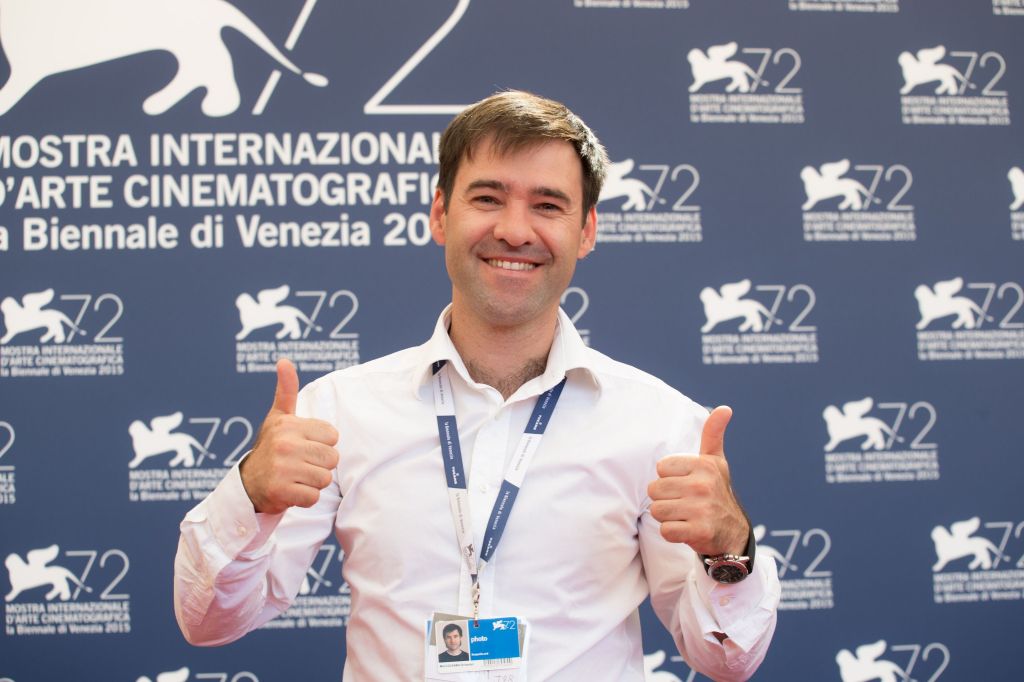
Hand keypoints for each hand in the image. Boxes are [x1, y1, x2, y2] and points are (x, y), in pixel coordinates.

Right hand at [239, 358, 339, 513]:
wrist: (248, 484)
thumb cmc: (271, 447)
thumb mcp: (278, 417)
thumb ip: (286, 390)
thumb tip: (284, 360)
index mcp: (289, 425)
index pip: (333, 436)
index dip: (322, 444)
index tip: (304, 446)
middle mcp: (285, 444)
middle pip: (332, 458)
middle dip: (320, 465)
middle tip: (300, 464)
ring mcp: (282, 469)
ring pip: (324, 478)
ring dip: (313, 482)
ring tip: (296, 477)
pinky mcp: (281, 492)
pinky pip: (314, 497)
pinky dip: (305, 498)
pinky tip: (291, 490)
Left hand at [647, 406, 749, 555]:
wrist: (733, 533)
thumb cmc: (716, 492)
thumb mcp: (715, 462)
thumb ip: (713, 434)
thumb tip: (724, 408)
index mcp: (704, 464)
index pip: (661, 468)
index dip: (669, 479)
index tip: (686, 484)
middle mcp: (704, 485)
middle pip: (654, 490)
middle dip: (665, 499)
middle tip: (685, 503)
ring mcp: (702, 509)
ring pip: (657, 510)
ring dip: (668, 517)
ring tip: (685, 516)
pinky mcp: (700, 531)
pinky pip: (666, 530)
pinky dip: (672, 533)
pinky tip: (687, 530)